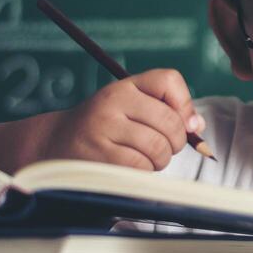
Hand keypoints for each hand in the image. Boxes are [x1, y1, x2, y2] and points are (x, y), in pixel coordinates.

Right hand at [33, 69, 204, 170]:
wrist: (55, 144)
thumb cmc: (103, 128)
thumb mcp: (129, 108)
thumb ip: (165, 111)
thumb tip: (197, 126)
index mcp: (124, 86)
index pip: (168, 80)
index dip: (184, 104)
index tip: (182, 122)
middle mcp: (113, 100)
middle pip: (170, 121)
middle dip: (175, 142)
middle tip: (163, 148)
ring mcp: (104, 127)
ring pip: (158, 147)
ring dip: (160, 161)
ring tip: (145, 159)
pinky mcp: (99, 154)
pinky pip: (140, 166)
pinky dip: (144, 172)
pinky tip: (132, 169)